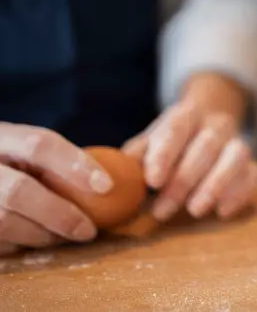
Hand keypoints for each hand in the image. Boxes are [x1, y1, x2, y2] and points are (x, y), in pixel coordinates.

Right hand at [0, 124, 110, 253]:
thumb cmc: (10, 162)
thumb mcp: (24, 150)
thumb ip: (57, 161)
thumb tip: (120, 179)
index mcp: (1, 137)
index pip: (38, 144)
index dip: (74, 164)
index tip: (107, 186)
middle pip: (19, 191)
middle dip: (60, 214)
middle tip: (89, 230)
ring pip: (4, 222)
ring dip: (42, 235)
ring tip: (68, 237)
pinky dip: (20, 245)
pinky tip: (39, 242)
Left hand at [123, 73, 256, 221]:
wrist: (208, 122)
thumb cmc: (170, 141)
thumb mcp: (149, 141)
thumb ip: (133, 158)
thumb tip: (110, 181)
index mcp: (186, 114)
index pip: (176, 129)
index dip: (165, 154)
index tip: (152, 181)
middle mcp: (215, 124)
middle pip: (206, 146)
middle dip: (184, 180)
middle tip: (161, 210)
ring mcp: (236, 141)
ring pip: (236, 156)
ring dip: (216, 184)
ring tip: (195, 210)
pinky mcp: (251, 162)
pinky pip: (254, 173)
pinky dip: (240, 192)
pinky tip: (222, 211)